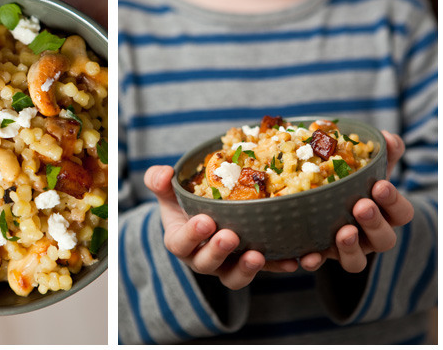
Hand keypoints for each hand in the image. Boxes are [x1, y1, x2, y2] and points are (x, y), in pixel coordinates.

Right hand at [144, 165, 298, 289]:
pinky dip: (278, 266)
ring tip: (258, 256)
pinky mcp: (251, 264)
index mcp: (180, 240)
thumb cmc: (185, 202)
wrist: (206, 214)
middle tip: (230, 236)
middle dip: (219, 251)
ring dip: (246, 269)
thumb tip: (163, 173)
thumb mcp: (168, 190)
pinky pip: (265, 270)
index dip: (192, 235)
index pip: (181, 243)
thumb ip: (158, 181)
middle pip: (207, 263)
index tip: (205, 221)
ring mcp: (227, 264)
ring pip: (234, 276)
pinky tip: (292, 261)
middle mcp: (202, 258)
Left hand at [299, 131, 413, 272]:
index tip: (380, 185)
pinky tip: (307, 256)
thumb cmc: (350, 182)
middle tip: (361, 205)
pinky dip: (315, 261)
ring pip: (357, 260)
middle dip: (374, 222)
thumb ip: (379, 153)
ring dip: (350, 247)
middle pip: (384, 239)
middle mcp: (371, 236)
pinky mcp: (322, 255)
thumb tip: (387, 137)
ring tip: (343, 231)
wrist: (317, 199)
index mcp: (386, 214)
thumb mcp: (365, 167)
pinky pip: (321, 264)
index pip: (401, 213)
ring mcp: (347, 249)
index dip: (394, 202)